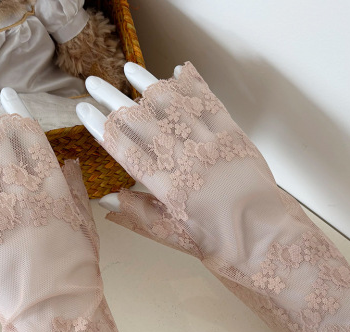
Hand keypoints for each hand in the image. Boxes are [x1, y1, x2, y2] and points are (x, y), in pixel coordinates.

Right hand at [75, 62, 349, 331]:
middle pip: (143, 122)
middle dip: (113, 99)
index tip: (83, 111)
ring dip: (149, 84)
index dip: (101, 128)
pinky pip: (210, 104)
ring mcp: (211, 144)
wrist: (265, 238)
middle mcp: (185, 160)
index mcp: (167, 188)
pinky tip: (179, 71)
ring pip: (175, 106)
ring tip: (130, 69)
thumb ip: (140, 216)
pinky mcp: (234, 135)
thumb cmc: (218, 244)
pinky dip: (194, 85)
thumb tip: (110, 199)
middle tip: (93, 82)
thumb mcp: (174, 237)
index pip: (125, 150)